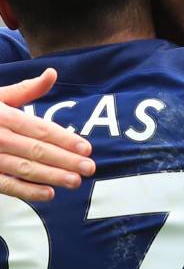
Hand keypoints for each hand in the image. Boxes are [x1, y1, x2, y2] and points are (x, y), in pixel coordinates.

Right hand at [0, 69, 94, 201]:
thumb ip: (27, 88)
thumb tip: (52, 73)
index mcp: (4, 116)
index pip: (40, 129)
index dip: (65, 139)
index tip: (87, 147)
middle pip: (37, 150)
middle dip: (66, 160)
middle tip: (89, 167)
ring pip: (25, 169)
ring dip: (52, 176)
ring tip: (75, 181)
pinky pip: (7, 185)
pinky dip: (28, 191)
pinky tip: (49, 194)